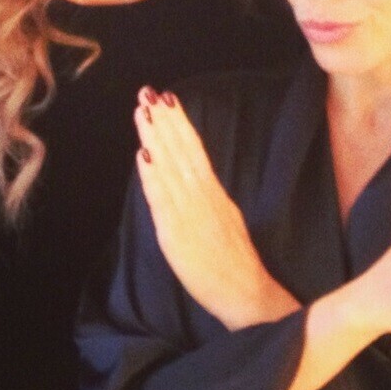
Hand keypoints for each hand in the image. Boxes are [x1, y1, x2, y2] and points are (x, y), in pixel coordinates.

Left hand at [134, 88, 298, 330]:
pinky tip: (144, 157)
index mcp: (215, 194)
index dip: (180, 124)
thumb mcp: (225, 219)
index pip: (195, 151)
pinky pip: (163, 201)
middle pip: (182, 152)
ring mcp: (191, 215)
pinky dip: (153, 177)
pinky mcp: (178, 236)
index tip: (167, 98)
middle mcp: (204, 199)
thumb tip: (187, 175)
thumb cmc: (235, 263)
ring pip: (171, 169)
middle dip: (164, 121)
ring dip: (156, 138)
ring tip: (142, 112)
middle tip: (148, 92)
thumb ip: (206, 197)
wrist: (248, 297)